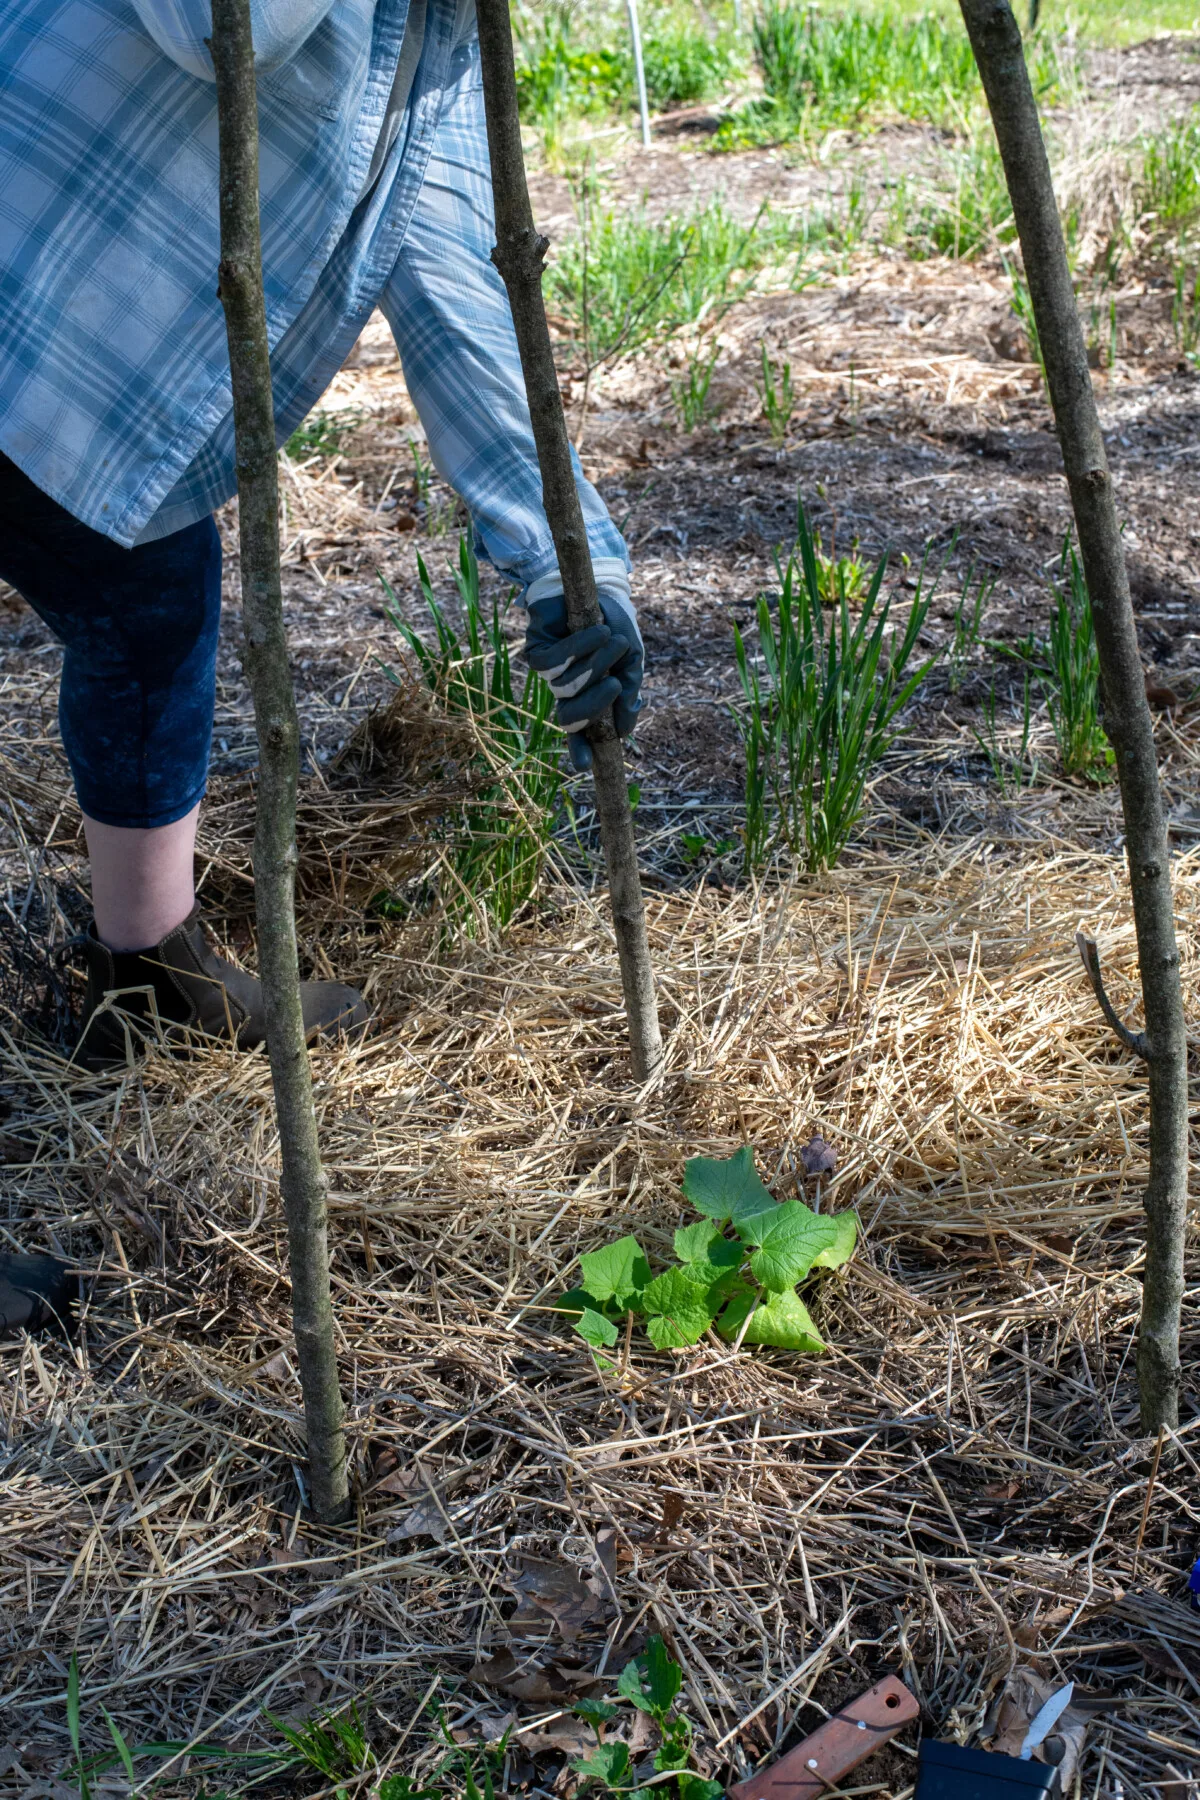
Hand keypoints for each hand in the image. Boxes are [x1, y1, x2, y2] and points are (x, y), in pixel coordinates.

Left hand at [524, 587, 643, 771]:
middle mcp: (565, 688)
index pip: (581, 732)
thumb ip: (630, 692)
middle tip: (617, 685)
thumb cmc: (616, 624)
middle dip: (595, 705)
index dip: (581, 750)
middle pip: (569, 718)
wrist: (598, 584)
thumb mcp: (632, 659)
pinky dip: (578, 647)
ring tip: (614, 640)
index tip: (586, 765)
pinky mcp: (535, 648)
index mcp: (587, 695)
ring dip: (595, 664)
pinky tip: (597, 631)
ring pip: (564, 687)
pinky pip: (552, 661)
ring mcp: (548, 670)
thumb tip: (625, 729)